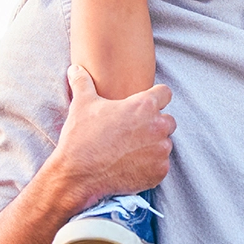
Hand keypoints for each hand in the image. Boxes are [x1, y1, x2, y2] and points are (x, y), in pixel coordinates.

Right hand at [52, 65, 175, 208]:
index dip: (155, 98)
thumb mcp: (82, 103)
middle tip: (133, 132)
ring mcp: (160, 151)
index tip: (143, 106)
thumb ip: (82, 81)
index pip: (165, 93)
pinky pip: (161, 166)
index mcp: (144, 105)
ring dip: (153, 146)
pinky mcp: (159, 173)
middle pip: (168, 120)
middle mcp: (158, 127)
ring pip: (164, 144)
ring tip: (130, 151)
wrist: (77, 175)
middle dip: (155, 124)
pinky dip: (150, 167)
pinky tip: (131, 166)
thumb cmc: (81, 136)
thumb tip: (75, 68)